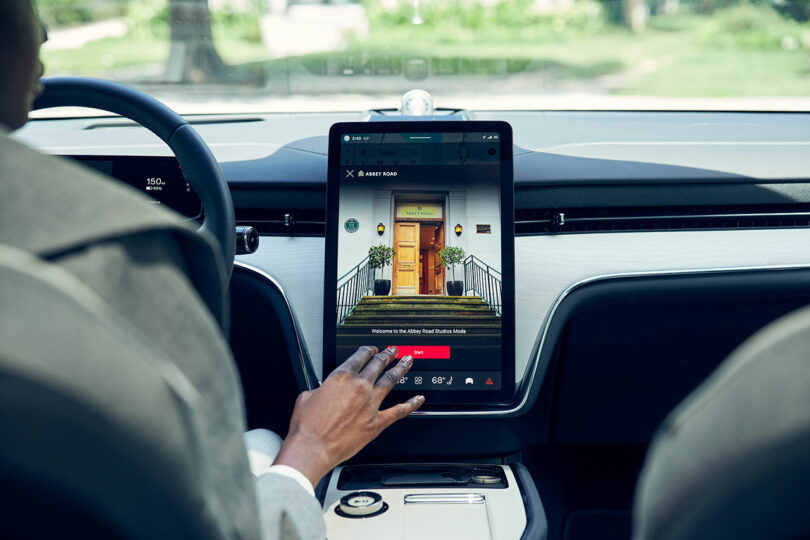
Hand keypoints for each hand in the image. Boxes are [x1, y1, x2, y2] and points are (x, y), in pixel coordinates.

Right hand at [273, 346, 423, 486]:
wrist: (313, 447)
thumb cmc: (307, 426)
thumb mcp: (306, 397)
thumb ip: (319, 389)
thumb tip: (322, 390)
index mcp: (341, 377)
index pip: (359, 357)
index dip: (368, 351)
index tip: (372, 350)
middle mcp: (359, 387)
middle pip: (378, 365)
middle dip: (387, 356)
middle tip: (393, 351)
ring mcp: (370, 404)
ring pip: (390, 381)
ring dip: (400, 369)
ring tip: (407, 362)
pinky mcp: (377, 422)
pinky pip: (399, 411)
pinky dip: (411, 404)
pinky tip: (419, 399)